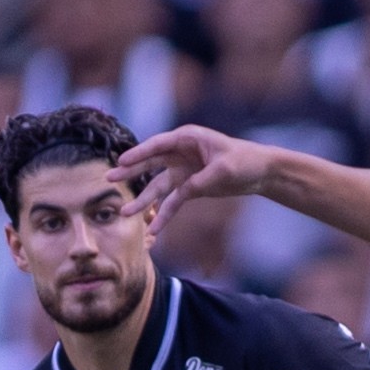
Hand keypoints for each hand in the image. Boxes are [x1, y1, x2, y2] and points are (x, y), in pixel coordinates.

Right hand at [121, 126, 278, 233]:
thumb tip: (181, 193)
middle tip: (109, 179)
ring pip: (158, 186)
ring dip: (143, 200)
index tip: (121, 161)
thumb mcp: (223, 170)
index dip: (138, 154)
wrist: (261, 172)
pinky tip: (153, 229)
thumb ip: (200, 181)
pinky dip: (164, 215)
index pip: (157, 145)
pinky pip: (173, 202)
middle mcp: (181, 153)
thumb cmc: (244, 162)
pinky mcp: (190, 187)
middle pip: (151, 164)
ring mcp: (184, 171)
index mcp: (187, 139)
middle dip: (130, 173)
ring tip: (126, 212)